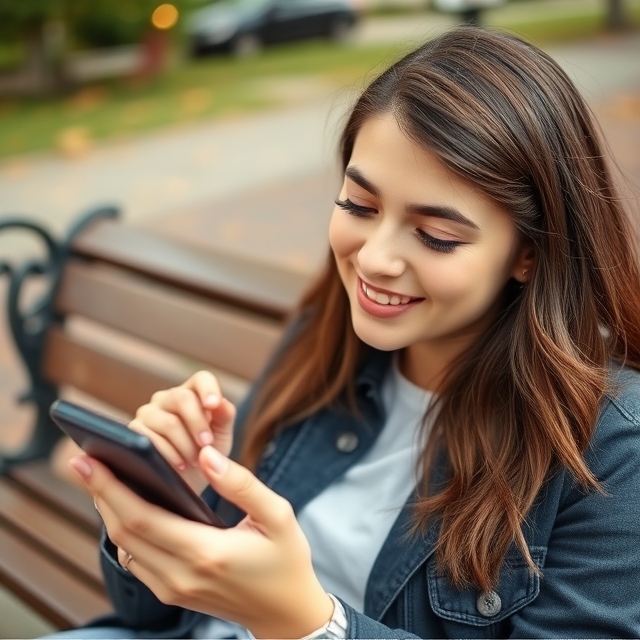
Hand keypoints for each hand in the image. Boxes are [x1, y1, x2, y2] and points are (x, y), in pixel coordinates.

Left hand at [70, 448, 332, 639]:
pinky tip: (126, 505)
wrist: (286, 614)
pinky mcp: (173, 593)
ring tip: (100, 477)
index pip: (142, 517)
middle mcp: (181, 575)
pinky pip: (137, 559)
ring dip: (109, 511)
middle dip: (99, 493)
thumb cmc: (286, 559)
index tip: (89, 460)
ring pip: (126, 546)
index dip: (110, 487)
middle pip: (123, 531)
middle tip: (82, 460)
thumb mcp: (278, 515)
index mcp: (206, 552)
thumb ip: (241, 484)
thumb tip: (207, 456)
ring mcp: (173, 589)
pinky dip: (125, 530)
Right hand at [129, 371, 235, 493]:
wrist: (185, 484)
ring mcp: (148, 414)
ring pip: (168, 422)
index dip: (208, 389)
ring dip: (186, 444)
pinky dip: (170, 454)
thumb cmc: (206, 455)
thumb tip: (221, 403)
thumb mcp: (220, 437)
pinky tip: (180, 465)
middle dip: (198, 423)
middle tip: (207, 444)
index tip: (214, 404)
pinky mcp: (134, 432)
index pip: (201, 379)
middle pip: (182, 398)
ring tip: (196, 460)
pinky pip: (150, 440)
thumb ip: (224, 416)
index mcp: (192, 393)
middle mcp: (167, 398)